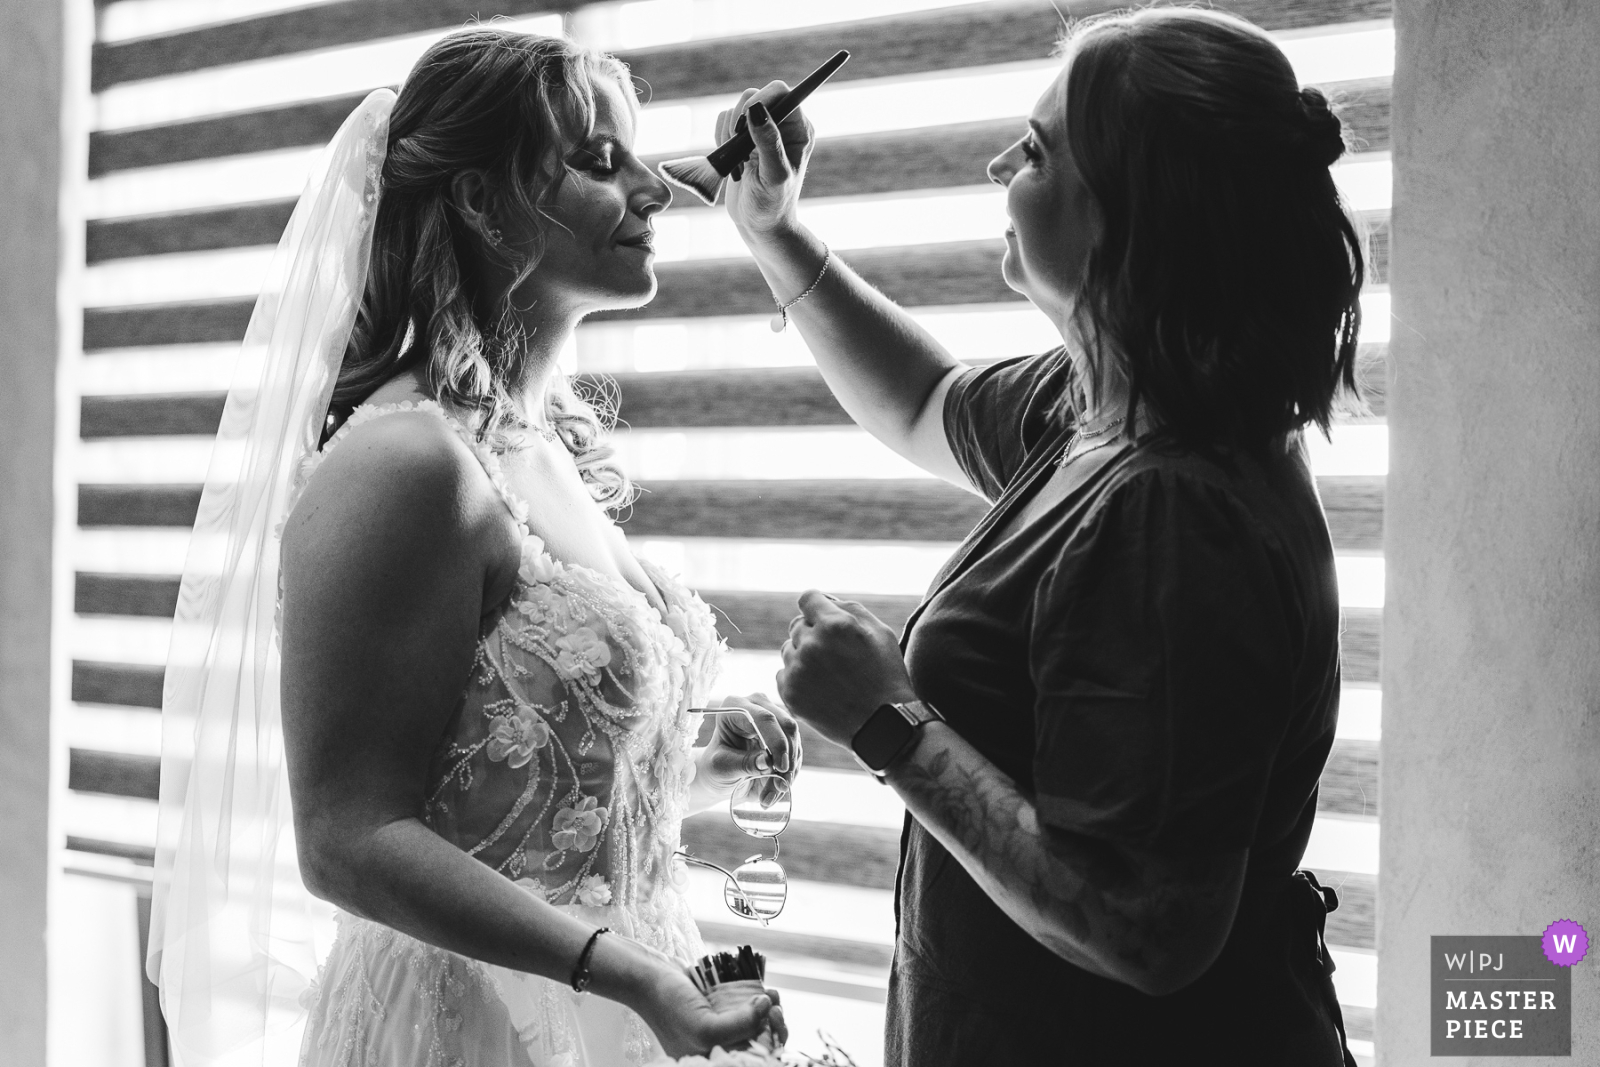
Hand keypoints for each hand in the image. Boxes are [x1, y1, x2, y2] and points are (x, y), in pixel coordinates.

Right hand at [634, 965, 775, 1057]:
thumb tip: (766, 1007)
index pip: (752, 1061)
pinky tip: (765, 990)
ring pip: (758, 1025)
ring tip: (771, 995)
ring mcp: (722, 1027)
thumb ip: (740, 1025)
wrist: (650, 978)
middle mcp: (719, 1048)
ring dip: (770, 1011)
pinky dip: (760, 1000)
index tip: (774, 1021)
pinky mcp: (723, 1008)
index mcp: (713, 1061)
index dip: (770, 1044)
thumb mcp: (705, 1028)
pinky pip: (748, 1008)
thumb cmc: (670, 1007)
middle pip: (759, 1044)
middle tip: (775, 1009)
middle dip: (774, 1026)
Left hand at [697, 693, 802, 793]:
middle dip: (787, 759)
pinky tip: (776, 791)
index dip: (776, 742)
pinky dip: (789, 776)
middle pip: (786, 726)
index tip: (781, 768)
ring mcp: (775, 718)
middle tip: (781, 786)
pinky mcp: (786, 736)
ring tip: (769, 796)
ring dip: (787, 773)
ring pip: (794, 743)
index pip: (764, 718)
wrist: (722, 775)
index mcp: (735, 706)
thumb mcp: (722, 768)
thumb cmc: (716, 767)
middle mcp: (758, 706)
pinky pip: (796, 755)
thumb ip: (743, 763)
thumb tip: (766, 762)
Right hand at [717, 81, 814, 241]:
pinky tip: (731, 162)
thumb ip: (768, 142)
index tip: (746, 118)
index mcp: (799, 129)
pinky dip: (720, 138)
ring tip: (737, 162)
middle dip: (740, 118)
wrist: (758, 225)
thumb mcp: (773, 175)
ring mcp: (760, 130)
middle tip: (737, 143)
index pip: (782, 93)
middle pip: (755, 95)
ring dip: (728, 133)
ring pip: (736, 109)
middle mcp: (782, 125)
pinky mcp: (740, 138)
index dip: (762, 98)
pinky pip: (723, 121)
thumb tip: (756, 109)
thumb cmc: (772, 205)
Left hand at [777, 590, 916, 747]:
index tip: (825, 620)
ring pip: (788, 649)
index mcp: (835, 624)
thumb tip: (824, 601)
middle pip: (797, 625)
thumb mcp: (880, 632)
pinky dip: (798, 679)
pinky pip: (784, 674)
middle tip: (835, 655)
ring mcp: (798, 670)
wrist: (882, 725)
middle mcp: (811, 644)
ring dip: (803, 656)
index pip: (808, 598)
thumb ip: (849, 608)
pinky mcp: (789, 693)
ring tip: (829, 675)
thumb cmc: (886, 675)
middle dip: (813, 634)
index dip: (817, 607)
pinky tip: (821, 689)